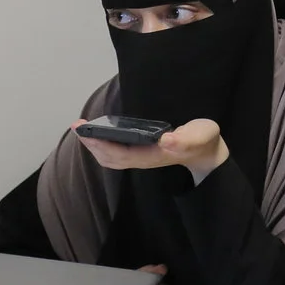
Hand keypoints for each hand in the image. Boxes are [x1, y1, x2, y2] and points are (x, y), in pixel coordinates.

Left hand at [75, 116, 228, 181]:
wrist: (207, 152)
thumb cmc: (202, 140)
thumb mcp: (200, 136)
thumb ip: (186, 140)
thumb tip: (167, 140)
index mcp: (154, 155)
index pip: (122, 154)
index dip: (103, 145)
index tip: (87, 132)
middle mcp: (144, 159)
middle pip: (112, 158)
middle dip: (93, 144)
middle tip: (78, 126)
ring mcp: (142, 157)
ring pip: (112, 158)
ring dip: (95, 145)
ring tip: (82, 129)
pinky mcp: (142, 151)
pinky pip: (117, 152)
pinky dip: (103, 144)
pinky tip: (97, 132)